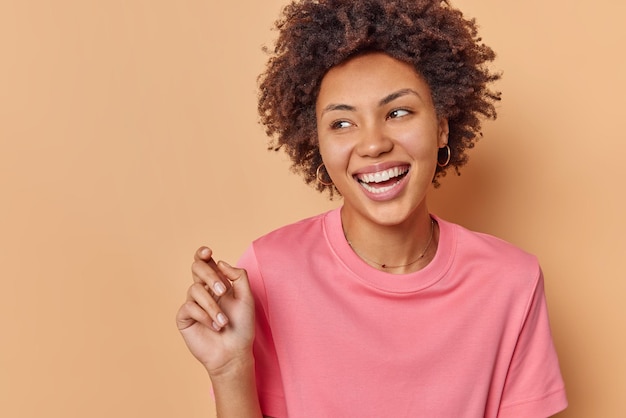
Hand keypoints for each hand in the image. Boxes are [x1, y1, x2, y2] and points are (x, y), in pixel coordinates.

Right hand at [176, 247, 254, 375]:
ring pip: (195, 289)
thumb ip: (238, 276)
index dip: (202, 254)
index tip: (208, 252)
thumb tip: (220, 262)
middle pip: (197, 268)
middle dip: (211, 277)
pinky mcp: (184, 318)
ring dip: (212, 305)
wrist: (234, 353)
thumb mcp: (247, 298)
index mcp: (218, 283)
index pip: (206, 263)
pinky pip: (189, 307)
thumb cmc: (242, 327)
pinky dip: (204, 315)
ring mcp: (193, 304)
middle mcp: (204, 291)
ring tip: (223, 322)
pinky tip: (214, 327)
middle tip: (223, 291)